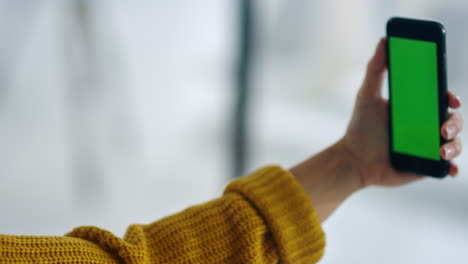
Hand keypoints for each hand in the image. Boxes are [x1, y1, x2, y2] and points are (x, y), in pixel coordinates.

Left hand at [343, 38, 462, 187]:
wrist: (353, 159)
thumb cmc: (360, 127)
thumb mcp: (366, 95)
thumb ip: (375, 69)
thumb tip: (384, 40)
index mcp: (416, 109)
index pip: (441, 99)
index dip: (450, 97)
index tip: (451, 99)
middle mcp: (425, 126)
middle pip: (453, 120)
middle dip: (456, 123)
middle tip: (442, 128)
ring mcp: (428, 146)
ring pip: (454, 143)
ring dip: (455, 146)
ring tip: (442, 150)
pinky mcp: (426, 166)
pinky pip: (446, 167)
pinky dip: (451, 168)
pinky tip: (448, 169)